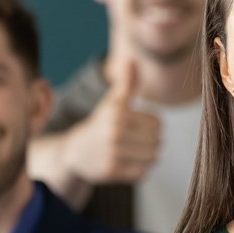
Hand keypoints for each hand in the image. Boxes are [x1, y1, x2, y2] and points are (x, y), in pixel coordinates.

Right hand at [60, 58, 161, 184]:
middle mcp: (114, 132)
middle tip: (135, 142)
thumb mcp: (112, 102)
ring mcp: (112, 153)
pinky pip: (143, 173)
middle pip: (157, 141)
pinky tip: (126, 163)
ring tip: (132, 152)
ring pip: (153, 158)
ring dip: (147, 157)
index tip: (137, 127)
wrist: (75, 152)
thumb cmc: (101, 124)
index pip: (158, 123)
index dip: (151, 126)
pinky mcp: (112, 171)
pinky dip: (139, 170)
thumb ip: (127, 83)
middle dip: (151, 142)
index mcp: (117, 112)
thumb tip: (131, 59)